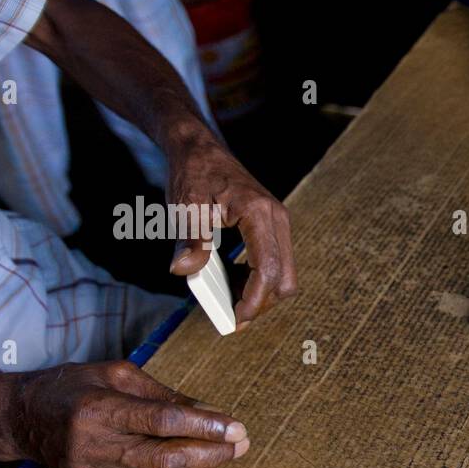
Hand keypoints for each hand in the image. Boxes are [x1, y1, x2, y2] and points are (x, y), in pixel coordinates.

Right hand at [13, 361, 248, 467]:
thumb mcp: (119, 375)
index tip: (237, 428)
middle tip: (242, 444)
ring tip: (225, 453)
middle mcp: (92, 446)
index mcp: (98, 409)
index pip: (162, 422)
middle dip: (211, 453)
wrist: (23, 418)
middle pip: (165, 458)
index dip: (204, 427)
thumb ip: (165, 395)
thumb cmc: (76, 387)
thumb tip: (211, 413)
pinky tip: (196, 466)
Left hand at [166, 128, 297, 327]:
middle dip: (262, 303)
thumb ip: (190, 239)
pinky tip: (235, 282)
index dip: (254, 300)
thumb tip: (183, 270)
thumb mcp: (185, 206)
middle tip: (233, 317)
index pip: (268, 269)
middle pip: (285, 278)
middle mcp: (277, 219)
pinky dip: (259, 279)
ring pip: (285, 273)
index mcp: (260, 213)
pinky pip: (276, 262)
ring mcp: (278, 223)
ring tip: (231, 302)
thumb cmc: (192, 173)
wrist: (198, 147)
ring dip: (262, 293)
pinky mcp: (273, 227)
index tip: (235, 320)